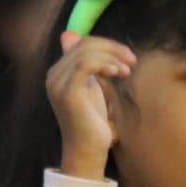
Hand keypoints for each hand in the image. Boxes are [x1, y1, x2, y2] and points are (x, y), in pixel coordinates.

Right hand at [47, 32, 132, 178]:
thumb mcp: (92, 88)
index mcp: (58, 73)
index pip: (81, 44)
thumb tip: (71, 35)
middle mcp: (53, 76)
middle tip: (132, 60)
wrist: (87, 150)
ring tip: (127, 70)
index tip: (127, 56)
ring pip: (85, 53)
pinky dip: (104, 64)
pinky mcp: (67, 93)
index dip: (107, 45)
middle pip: (84, 45)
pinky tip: (117, 73)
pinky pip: (84, 66)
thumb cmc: (92, 122)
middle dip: (112, 49)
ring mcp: (58, 84)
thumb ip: (88, 66)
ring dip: (112, 57)